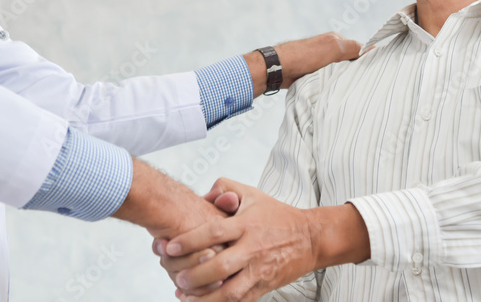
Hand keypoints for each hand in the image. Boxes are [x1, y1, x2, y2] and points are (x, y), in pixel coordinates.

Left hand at [163, 178, 370, 301]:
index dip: (190, 240)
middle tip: (177, 276)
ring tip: (183, 296)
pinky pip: (241, 301)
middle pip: (220, 266)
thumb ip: (225, 188)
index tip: (170, 247)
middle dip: (195, 275)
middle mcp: (253, 248)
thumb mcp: (251, 194)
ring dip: (205, 298)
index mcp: (247, 224)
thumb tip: (203, 196)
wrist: (310, 238)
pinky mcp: (264, 286)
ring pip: (230, 291)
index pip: (214, 232)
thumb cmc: (277, 215)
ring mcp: (259, 270)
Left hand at [246, 33, 361, 95]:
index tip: (376, 71)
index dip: (367, 59)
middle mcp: (329, 49)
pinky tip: (337, 90)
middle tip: (363, 82)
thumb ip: (353, 48)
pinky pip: (329, 79)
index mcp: (335, 40)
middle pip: (350, 61)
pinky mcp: (313, 73)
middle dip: (356, 70)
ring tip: (351, 88)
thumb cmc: (304, 56)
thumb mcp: (333, 49)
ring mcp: (320, 61)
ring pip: (340, 71)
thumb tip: (372, 49)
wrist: (278, 68)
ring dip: (343, 78)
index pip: (359, 49)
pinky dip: (333, 83)